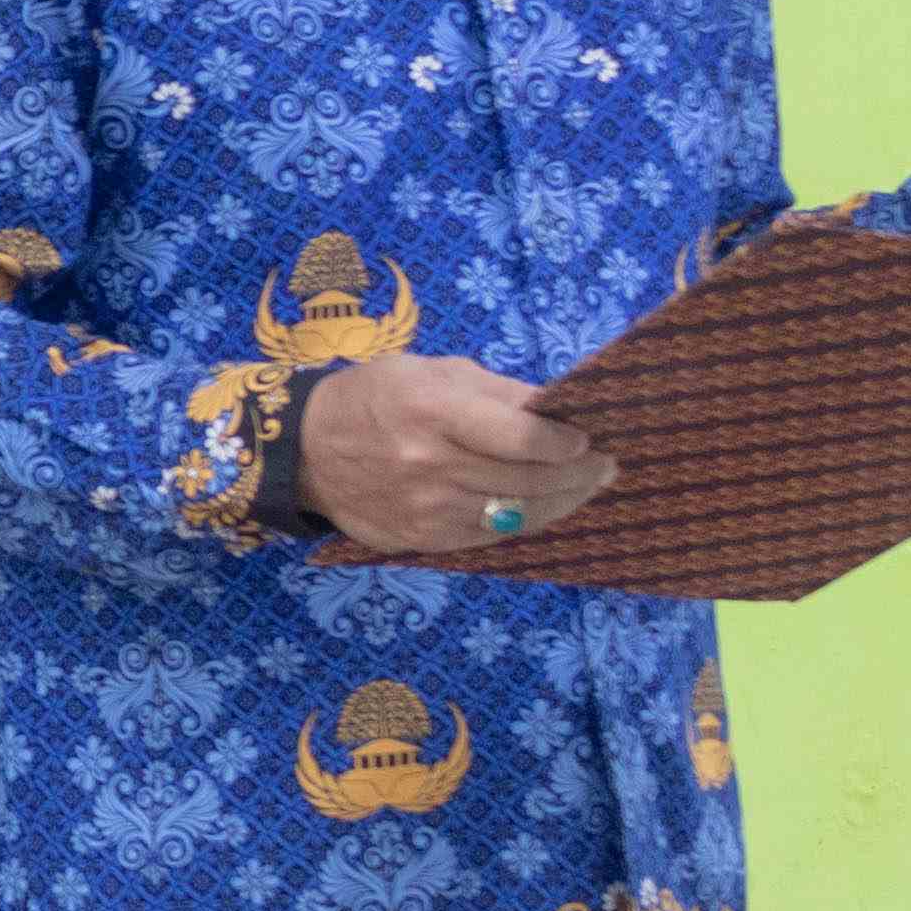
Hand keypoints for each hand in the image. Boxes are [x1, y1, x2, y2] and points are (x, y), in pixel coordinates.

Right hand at [299, 352, 616, 552]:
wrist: (305, 450)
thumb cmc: (375, 396)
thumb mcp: (431, 371)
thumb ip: (495, 392)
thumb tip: (556, 412)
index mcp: (433, 411)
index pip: (521, 438)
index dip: (564, 444)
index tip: (587, 438)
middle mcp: (430, 464)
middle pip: (528, 480)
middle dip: (578, 474)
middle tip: (605, 465)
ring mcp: (426, 509)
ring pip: (516, 515)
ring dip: (561, 502)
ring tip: (585, 487)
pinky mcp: (421, 540)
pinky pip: (490, 535)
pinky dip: (522, 521)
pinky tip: (541, 506)